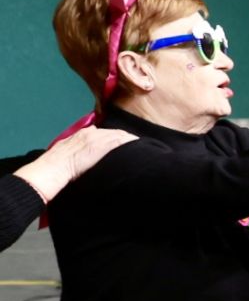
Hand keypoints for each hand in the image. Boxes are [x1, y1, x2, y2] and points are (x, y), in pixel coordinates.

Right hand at [12, 127, 136, 202]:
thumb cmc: (59, 166)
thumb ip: (81, 152)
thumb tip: (88, 158)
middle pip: (114, 133)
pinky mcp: (101, 145)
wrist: (54, 168)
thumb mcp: (69, 153)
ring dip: (130, 141)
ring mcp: (96, 138)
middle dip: (126, 138)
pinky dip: (130, 143)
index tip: (125, 144)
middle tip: (138, 146)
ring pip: (119, 136)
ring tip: (142, 147)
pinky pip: (120, 141)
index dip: (117, 138)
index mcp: (83, 134)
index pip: (105, 133)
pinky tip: (139, 146)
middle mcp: (90, 133)